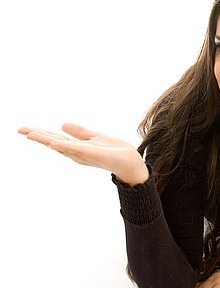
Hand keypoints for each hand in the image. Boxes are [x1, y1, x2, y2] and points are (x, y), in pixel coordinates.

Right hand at [18, 123, 147, 184]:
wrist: (132, 162)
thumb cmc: (115, 152)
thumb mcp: (95, 137)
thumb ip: (80, 132)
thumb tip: (62, 125)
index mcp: (77, 148)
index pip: (55, 139)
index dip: (40, 134)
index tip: (24, 129)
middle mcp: (77, 153)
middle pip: (53, 143)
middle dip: (37, 136)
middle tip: (20, 129)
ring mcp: (84, 154)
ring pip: (62, 146)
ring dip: (46, 139)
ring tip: (31, 133)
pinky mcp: (94, 154)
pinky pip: (78, 149)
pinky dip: (66, 146)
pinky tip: (54, 142)